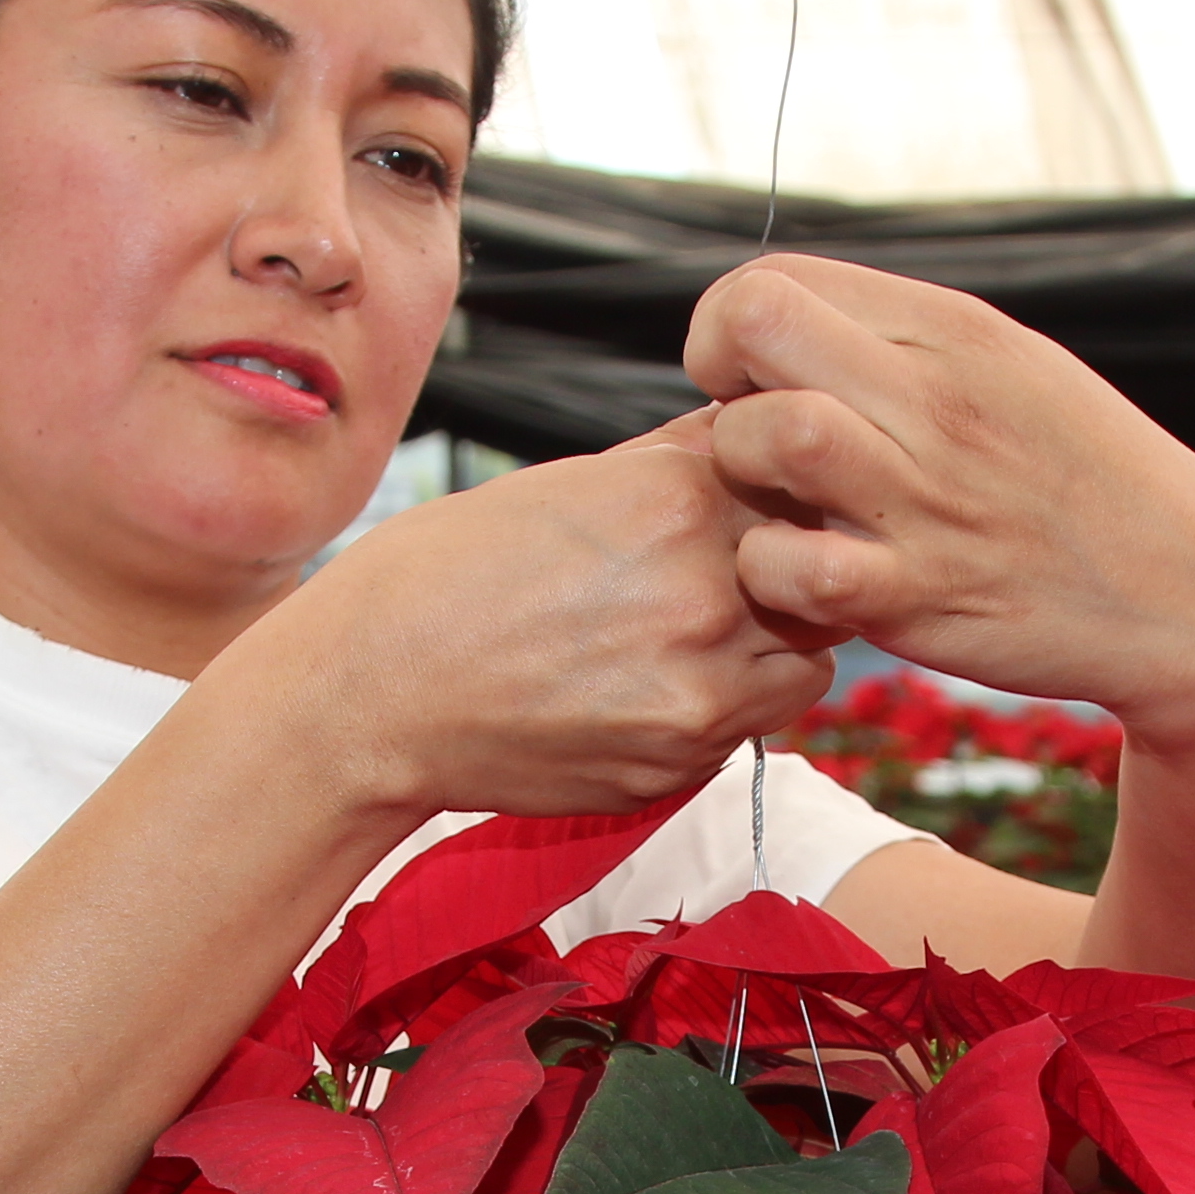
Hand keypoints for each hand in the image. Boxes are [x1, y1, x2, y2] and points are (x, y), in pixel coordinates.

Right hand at [229, 430, 844, 822]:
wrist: (372, 695)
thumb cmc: (448, 577)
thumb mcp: (564, 484)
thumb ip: (673, 464)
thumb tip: (750, 430)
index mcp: (675, 498)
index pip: (803, 482)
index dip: (786, 495)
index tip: (758, 506)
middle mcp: (705, 592)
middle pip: (822, 573)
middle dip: (790, 573)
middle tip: (732, 577)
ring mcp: (700, 688)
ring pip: (809, 660)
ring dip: (775, 647)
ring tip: (693, 639)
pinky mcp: (682, 763)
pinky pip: (751, 727)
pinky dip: (724, 708)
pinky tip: (649, 689)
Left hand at [683, 256, 1194, 752]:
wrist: (1188, 594)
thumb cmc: (1082, 481)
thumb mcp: (1010, 370)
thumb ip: (903, 342)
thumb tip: (789, 325)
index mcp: (953, 329)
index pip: (773, 280)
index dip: (731, 332)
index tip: (756, 384)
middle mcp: (935, 398)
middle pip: (753, 327)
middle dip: (720, 384)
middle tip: (752, 443)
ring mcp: (925, 498)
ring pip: (766, 436)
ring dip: (744, 477)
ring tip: (781, 510)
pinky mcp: (918, 597)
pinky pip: (792, 567)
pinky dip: (774, 577)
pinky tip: (810, 583)